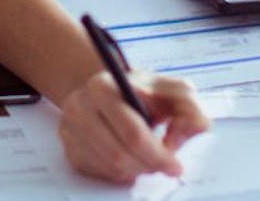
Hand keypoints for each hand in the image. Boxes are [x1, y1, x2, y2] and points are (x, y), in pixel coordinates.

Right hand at [57, 70, 210, 184]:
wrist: (108, 91)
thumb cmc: (144, 93)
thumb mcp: (173, 90)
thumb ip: (190, 108)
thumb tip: (187, 132)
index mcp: (104, 87)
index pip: (133, 133)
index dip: (158, 154)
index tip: (175, 165)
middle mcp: (80, 107)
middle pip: (120, 155)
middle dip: (149, 165)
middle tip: (165, 165)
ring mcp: (70, 129)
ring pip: (111, 168)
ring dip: (137, 170)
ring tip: (149, 158)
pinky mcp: (70, 149)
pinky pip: (101, 173)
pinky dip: (123, 172)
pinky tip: (132, 158)